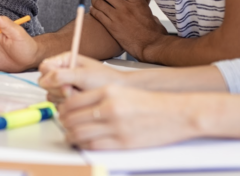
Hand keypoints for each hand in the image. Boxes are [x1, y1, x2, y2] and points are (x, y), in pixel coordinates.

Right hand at [38, 53, 126, 102]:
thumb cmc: (106, 80)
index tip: (64, 82)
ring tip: (80, 94)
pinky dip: (69, 105)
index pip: (44, 68)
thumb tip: (43, 80)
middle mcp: (63, 72)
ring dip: (65, 98)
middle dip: (60, 89)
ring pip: (51, 95)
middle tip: (74, 89)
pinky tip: (81, 101)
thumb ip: (61, 76)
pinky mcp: (68, 98)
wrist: (121, 91)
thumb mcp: (83, 76)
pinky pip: (58, 104)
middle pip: (46, 83)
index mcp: (65, 61)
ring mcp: (64, 86)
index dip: (50, 76)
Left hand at [59, 85, 194, 149]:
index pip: (72, 101)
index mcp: (107, 92)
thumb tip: (75, 106)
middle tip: (65, 125)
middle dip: (65, 123)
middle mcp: (109, 108)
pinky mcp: (123, 143)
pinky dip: (84, 145)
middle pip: (72, 118)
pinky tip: (85, 143)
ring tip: (72, 136)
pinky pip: (93, 146)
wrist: (176, 113)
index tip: (63, 112)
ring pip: (79, 134)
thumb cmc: (149, 103)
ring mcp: (115, 127)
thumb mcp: (120, 92)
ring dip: (71, 136)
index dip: (63, 109)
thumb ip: (97, 97)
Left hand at [90, 0, 166, 60]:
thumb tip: (145, 11)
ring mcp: (117, 16)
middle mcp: (126, 7)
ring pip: (99, 2)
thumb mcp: (152, 16)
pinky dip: (93, 11)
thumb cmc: (154, 33)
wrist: (150, 46)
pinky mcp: (111, 26)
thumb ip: (144, 10)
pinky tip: (93, 10)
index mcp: (137, 2)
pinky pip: (97, 15)